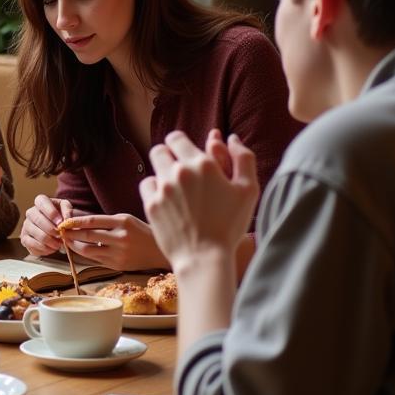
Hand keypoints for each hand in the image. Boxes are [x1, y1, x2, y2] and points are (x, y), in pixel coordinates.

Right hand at [20, 195, 74, 255]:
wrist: (60, 231)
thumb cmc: (63, 218)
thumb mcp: (68, 211)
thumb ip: (68, 211)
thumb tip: (67, 220)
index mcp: (41, 202)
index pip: (41, 201)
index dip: (51, 212)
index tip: (61, 222)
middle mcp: (31, 212)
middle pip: (37, 219)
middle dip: (51, 229)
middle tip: (61, 235)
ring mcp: (26, 226)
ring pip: (35, 233)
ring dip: (49, 240)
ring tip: (59, 244)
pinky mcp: (24, 239)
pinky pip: (31, 244)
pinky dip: (43, 248)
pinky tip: (52, 248)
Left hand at [59, 214, 167, 271]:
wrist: (159, 251)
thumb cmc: (140, 231)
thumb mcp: (125, 220)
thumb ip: (105, 221)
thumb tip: (78, 222)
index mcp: (123, 223)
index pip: (92, 221)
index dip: (75, 222)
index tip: (64, 222)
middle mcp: (121, 238)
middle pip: (88, 237)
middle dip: (71, 234)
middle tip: (60, 232)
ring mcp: (119, 253)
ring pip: (89, 251)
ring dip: (74, 246)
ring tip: (67, 241)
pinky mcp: (117, 265)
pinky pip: (95, 259)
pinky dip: (85, 254)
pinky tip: (79, 249)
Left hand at [139, 129, 258, 273]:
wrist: (204, 256)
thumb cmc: (230, 224)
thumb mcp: (248, 190)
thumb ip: (243, 158)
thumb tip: (232, 138)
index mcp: (202, 164)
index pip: (176, 138)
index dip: (180, 144)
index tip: (185, 153)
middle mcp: (179, 172)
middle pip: (159, 150)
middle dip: (167, 156)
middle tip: (178, 169)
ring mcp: (162, 188)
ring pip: (152, 168)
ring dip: (161, 173)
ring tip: (174, 187)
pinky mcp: (151, 204)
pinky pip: (146, 186)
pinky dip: (154, 189)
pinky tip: (166, 199)